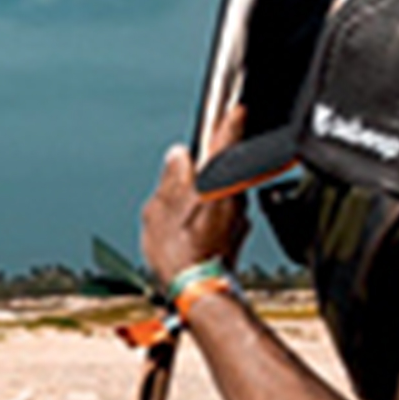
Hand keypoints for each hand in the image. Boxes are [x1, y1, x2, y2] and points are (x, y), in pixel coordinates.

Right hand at [141, 118, 250, 299]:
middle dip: (206, 167)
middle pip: (224, 167)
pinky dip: (209, 216)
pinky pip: (224, 215)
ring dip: (206, 195)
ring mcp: (240, 216)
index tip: (237, 107)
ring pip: (223, 193)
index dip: (231, 119)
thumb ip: (171, 178)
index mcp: (216, 178)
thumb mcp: (158, 208)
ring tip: (180, 212)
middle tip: (185, 173)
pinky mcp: (239, 236)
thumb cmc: (179, 252)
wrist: (200, 292)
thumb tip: (178, 158)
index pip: (227, 137)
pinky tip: (189, 231)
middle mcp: (235, 194)